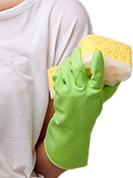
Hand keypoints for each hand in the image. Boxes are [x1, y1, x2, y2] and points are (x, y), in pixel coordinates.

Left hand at [45, 47, 119, 169]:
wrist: (73, 127)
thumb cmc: (88, 113)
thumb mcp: (101, 102)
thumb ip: (108, 90)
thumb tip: (118, 78)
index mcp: (95, 92)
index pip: (98, 76)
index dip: (97, 63)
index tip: (97, 53)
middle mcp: (82, 91)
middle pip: (78, 68)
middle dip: (77, 56)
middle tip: (78, 51)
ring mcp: (70, 91)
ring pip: (67, 70)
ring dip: (68, 61)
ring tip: (70, 59)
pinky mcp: (60, 92)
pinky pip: (59, 76)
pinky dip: (61, 71)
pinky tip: (63, 70)